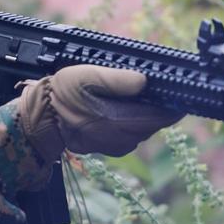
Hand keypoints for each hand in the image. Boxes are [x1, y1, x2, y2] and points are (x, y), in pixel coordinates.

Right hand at [17, 65, 182, 158]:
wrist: (40, 121)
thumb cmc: (61, 95)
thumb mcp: (86, 76)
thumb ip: (117, 79)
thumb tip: (145, 81)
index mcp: (120, 121)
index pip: (162, 116)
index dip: (177, 104)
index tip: (183, 89)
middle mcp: (124, 138)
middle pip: (157, 122)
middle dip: (163, 106)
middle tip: (164, 86)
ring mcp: (118, 145)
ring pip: (146, 128)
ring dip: (149, 113)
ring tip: (144, 95)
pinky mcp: (112, 147)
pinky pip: (134, 134)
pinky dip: (136, 121)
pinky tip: (127, 107)